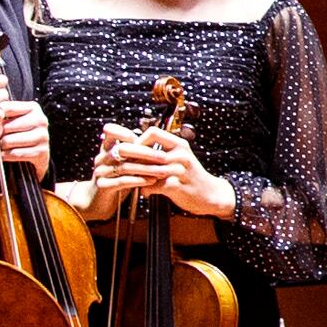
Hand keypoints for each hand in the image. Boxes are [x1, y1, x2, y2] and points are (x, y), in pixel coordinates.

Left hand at [0, 74, 50, 169]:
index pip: (6, 108)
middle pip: (5, 126)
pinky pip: (14, 154)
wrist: (36, 153)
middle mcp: (40, 120)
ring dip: (0, 146)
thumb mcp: (14, 119)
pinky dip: (6, 155)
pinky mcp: (41, 152)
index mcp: (33, 108)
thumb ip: (2, 112)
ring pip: (8, 141)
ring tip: (1, 145)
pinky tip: (6, 153)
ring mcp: (42, 136)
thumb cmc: (20, 134)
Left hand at [107, 132, 235, 219]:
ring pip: (148, 169)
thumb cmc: (191, 177)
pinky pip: (153, 186)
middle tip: (115, 158)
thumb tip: (138, 148)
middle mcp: (180, 154)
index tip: (130, 147)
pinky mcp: (176, 186)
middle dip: (128, 154)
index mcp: (179, 144)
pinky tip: (144, 193)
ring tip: (124, 178)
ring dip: (133, 175)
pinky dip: (146, 190)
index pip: (153, 132)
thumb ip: (163, 153)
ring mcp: (179, 170)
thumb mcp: (180, 159)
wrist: (211, 194)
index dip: (138, 139)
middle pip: (147, 150)